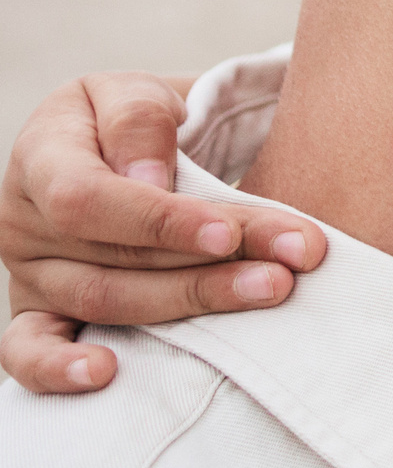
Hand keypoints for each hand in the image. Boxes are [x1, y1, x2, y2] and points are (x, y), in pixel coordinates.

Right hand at [2, 72, 326, 393]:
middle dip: (210, 263)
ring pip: (104, 302)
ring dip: (192, 303)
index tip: (228, 234)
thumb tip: (149, 182)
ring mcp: (30, 272)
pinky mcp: (39, 313)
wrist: (128, 145)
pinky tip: (105, 375)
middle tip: (291, 263)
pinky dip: (58, 370)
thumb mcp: (139, 93)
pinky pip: (29, 351)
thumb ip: (141, 121)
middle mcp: (24, 221)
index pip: (87, 198)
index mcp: (42, 157)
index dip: (160, 221)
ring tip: (271, 291)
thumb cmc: (138, 119)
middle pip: (115, 257)